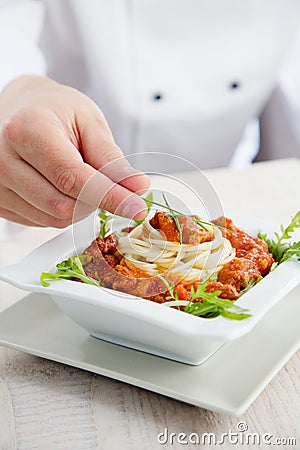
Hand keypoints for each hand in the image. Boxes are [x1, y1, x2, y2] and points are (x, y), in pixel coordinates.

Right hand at [0, 75, 149, 226]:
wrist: (21, 110)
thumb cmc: (54, 111)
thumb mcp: (89, 122)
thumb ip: (111, 158)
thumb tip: (137, 188)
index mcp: (27, 130)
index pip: (73, 179)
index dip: (109, 197)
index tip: (135, 208)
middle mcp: (4, 159)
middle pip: (62, 205)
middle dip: (93, 200)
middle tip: (101, 179)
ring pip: (54, 218)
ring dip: (78, 206)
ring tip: (75, 174)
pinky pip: (41, 221)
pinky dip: (61, 210)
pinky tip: (58, 185)